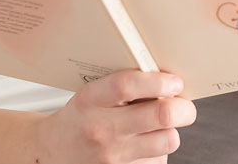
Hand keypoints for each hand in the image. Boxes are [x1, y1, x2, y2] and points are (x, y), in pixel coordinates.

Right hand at [35, 69, 195, 163]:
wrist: (53, 152)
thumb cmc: (80, 118)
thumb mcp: (90, 94)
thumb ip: (123, 87)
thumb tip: (166, 82)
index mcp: (90, 99)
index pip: (128, 85)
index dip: (158, 81)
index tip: (175, 82)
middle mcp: (101, 128)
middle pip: (159, 115)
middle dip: (183, 108)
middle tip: (184, 106)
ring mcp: (112, 156)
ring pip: (167, 140)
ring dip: (171, 131)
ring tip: (160, 126)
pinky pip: (158, 161)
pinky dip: (159, 152)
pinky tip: (144, 145)